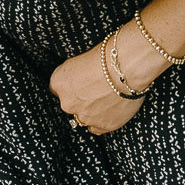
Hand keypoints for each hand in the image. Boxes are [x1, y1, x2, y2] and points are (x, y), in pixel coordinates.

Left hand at [50, 27, 168, 135]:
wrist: (127, 67)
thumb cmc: (107, 56)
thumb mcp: (80, 58)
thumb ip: (73, 73)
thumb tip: (79, 79)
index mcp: (58, 82)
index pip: (57, 89)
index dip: (71, 85)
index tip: (80, 83)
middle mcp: (67, 103)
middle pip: (70, 105)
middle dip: (81, 99)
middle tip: (96, 90)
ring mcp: (84, 117)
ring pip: (84, 118)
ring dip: (92, 111)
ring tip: (107, 99)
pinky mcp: (102, 126)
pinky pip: (97, 128)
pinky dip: (102, 121)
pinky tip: (110, 110)